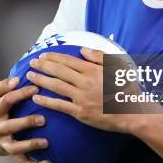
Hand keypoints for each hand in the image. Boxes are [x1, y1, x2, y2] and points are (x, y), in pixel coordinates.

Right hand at [0, 78, 51, 162]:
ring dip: (30, 146)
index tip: (36, 88)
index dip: (21, 94)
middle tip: (42, 119)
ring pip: (14, 148)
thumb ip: (3, 84)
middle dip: (26, 123)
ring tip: (46, 142)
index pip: (6, 100)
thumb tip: (18, 80)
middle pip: (10, 127)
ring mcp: (2, 142)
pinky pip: (21, 162)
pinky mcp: (9, 152)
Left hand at [28, 48, 142, 132]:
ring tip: (30, 76)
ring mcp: (81, 98)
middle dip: (43, 66)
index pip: (68, 61)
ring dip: (41, 80)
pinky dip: (47, 101)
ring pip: (56, 86)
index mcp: (92, 70)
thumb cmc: (126, 88)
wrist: (132, 112)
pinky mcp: (80, 112)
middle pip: (59, 71)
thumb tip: (82, 50)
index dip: (53, 57)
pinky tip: (36, 97)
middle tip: (32, 63)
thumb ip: (99, 56)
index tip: (43, 55)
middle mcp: (84, 82)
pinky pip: (60, 105)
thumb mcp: (117, 66)